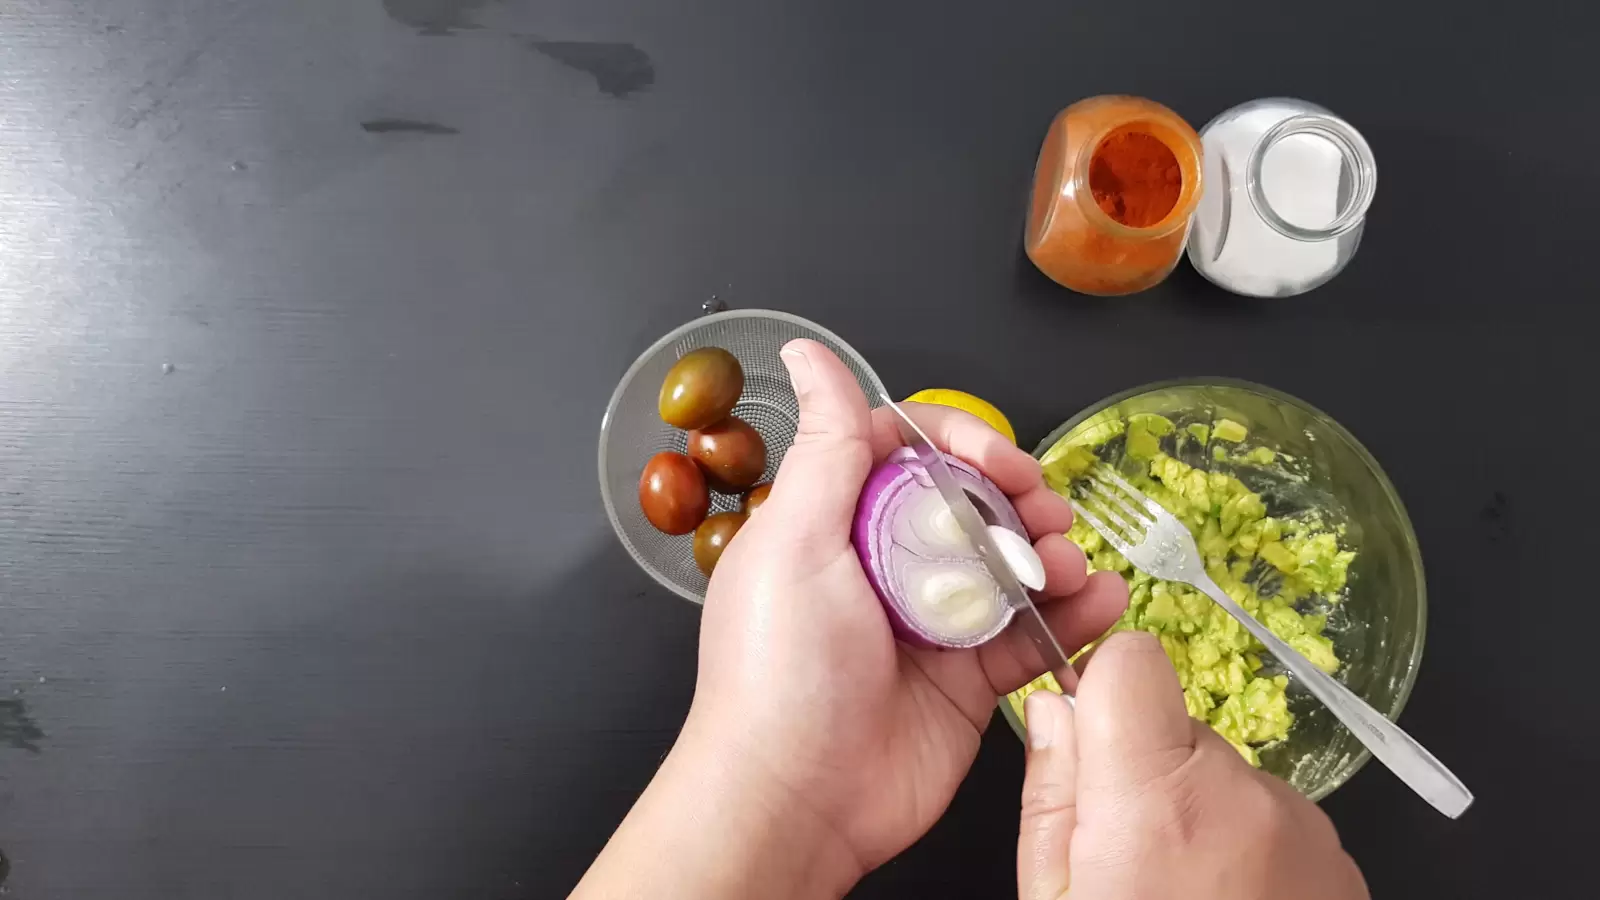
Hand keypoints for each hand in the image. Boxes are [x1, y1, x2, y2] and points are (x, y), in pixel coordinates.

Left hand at [684, 340, 1126, 878]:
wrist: (796, 799)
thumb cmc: (777, 672)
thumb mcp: (796, 539)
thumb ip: (826, 445)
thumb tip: (807, 354)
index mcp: (834, 521)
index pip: (907, 449)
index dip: (960, 442)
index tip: (996, 460)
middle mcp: (883, 564)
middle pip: (971, 501)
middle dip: (1017, 497)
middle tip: (1041, 511)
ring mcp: (930, 621)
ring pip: (1010, 562)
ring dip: (1053, 553)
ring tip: (1070, 562)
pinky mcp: (968, 678)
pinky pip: (1032, 631)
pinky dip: (1074, 612)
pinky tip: (1101, 600)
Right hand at [1018, 631, 1369, 899]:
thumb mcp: (1052, 899)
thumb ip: (1052, 794)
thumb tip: (1054, 711)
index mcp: (1157, 797)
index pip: (1133, 660)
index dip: (1104, 692)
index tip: (1091, 743)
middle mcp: (1244, 797)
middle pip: (1181, 729)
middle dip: (1152, 775)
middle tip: (1134, 859)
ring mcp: (1306, 831)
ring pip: (1229, 781)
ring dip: (1203, 820)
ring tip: (1185, 892)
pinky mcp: (1344, 865)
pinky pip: (1276, 826)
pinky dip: (1250, 857)